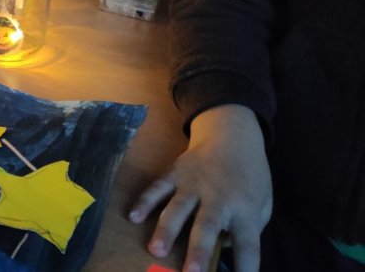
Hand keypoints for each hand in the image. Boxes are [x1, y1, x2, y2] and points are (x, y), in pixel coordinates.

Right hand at [129, 104, 271, 271]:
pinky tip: (132, 216)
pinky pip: (157, 188)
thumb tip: (224, 247)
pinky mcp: (175, 172)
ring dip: (165, 230)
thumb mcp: (262, 204)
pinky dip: (144, 202)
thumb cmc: (250, 176)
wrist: (233, 135)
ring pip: (177, 209)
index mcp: (245, 209)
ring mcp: (193, 184)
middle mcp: (218, 198)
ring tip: (155, 250)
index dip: (245, 266)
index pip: (248, 244)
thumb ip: (249, 228)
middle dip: (197, 251)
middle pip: (206, 227)